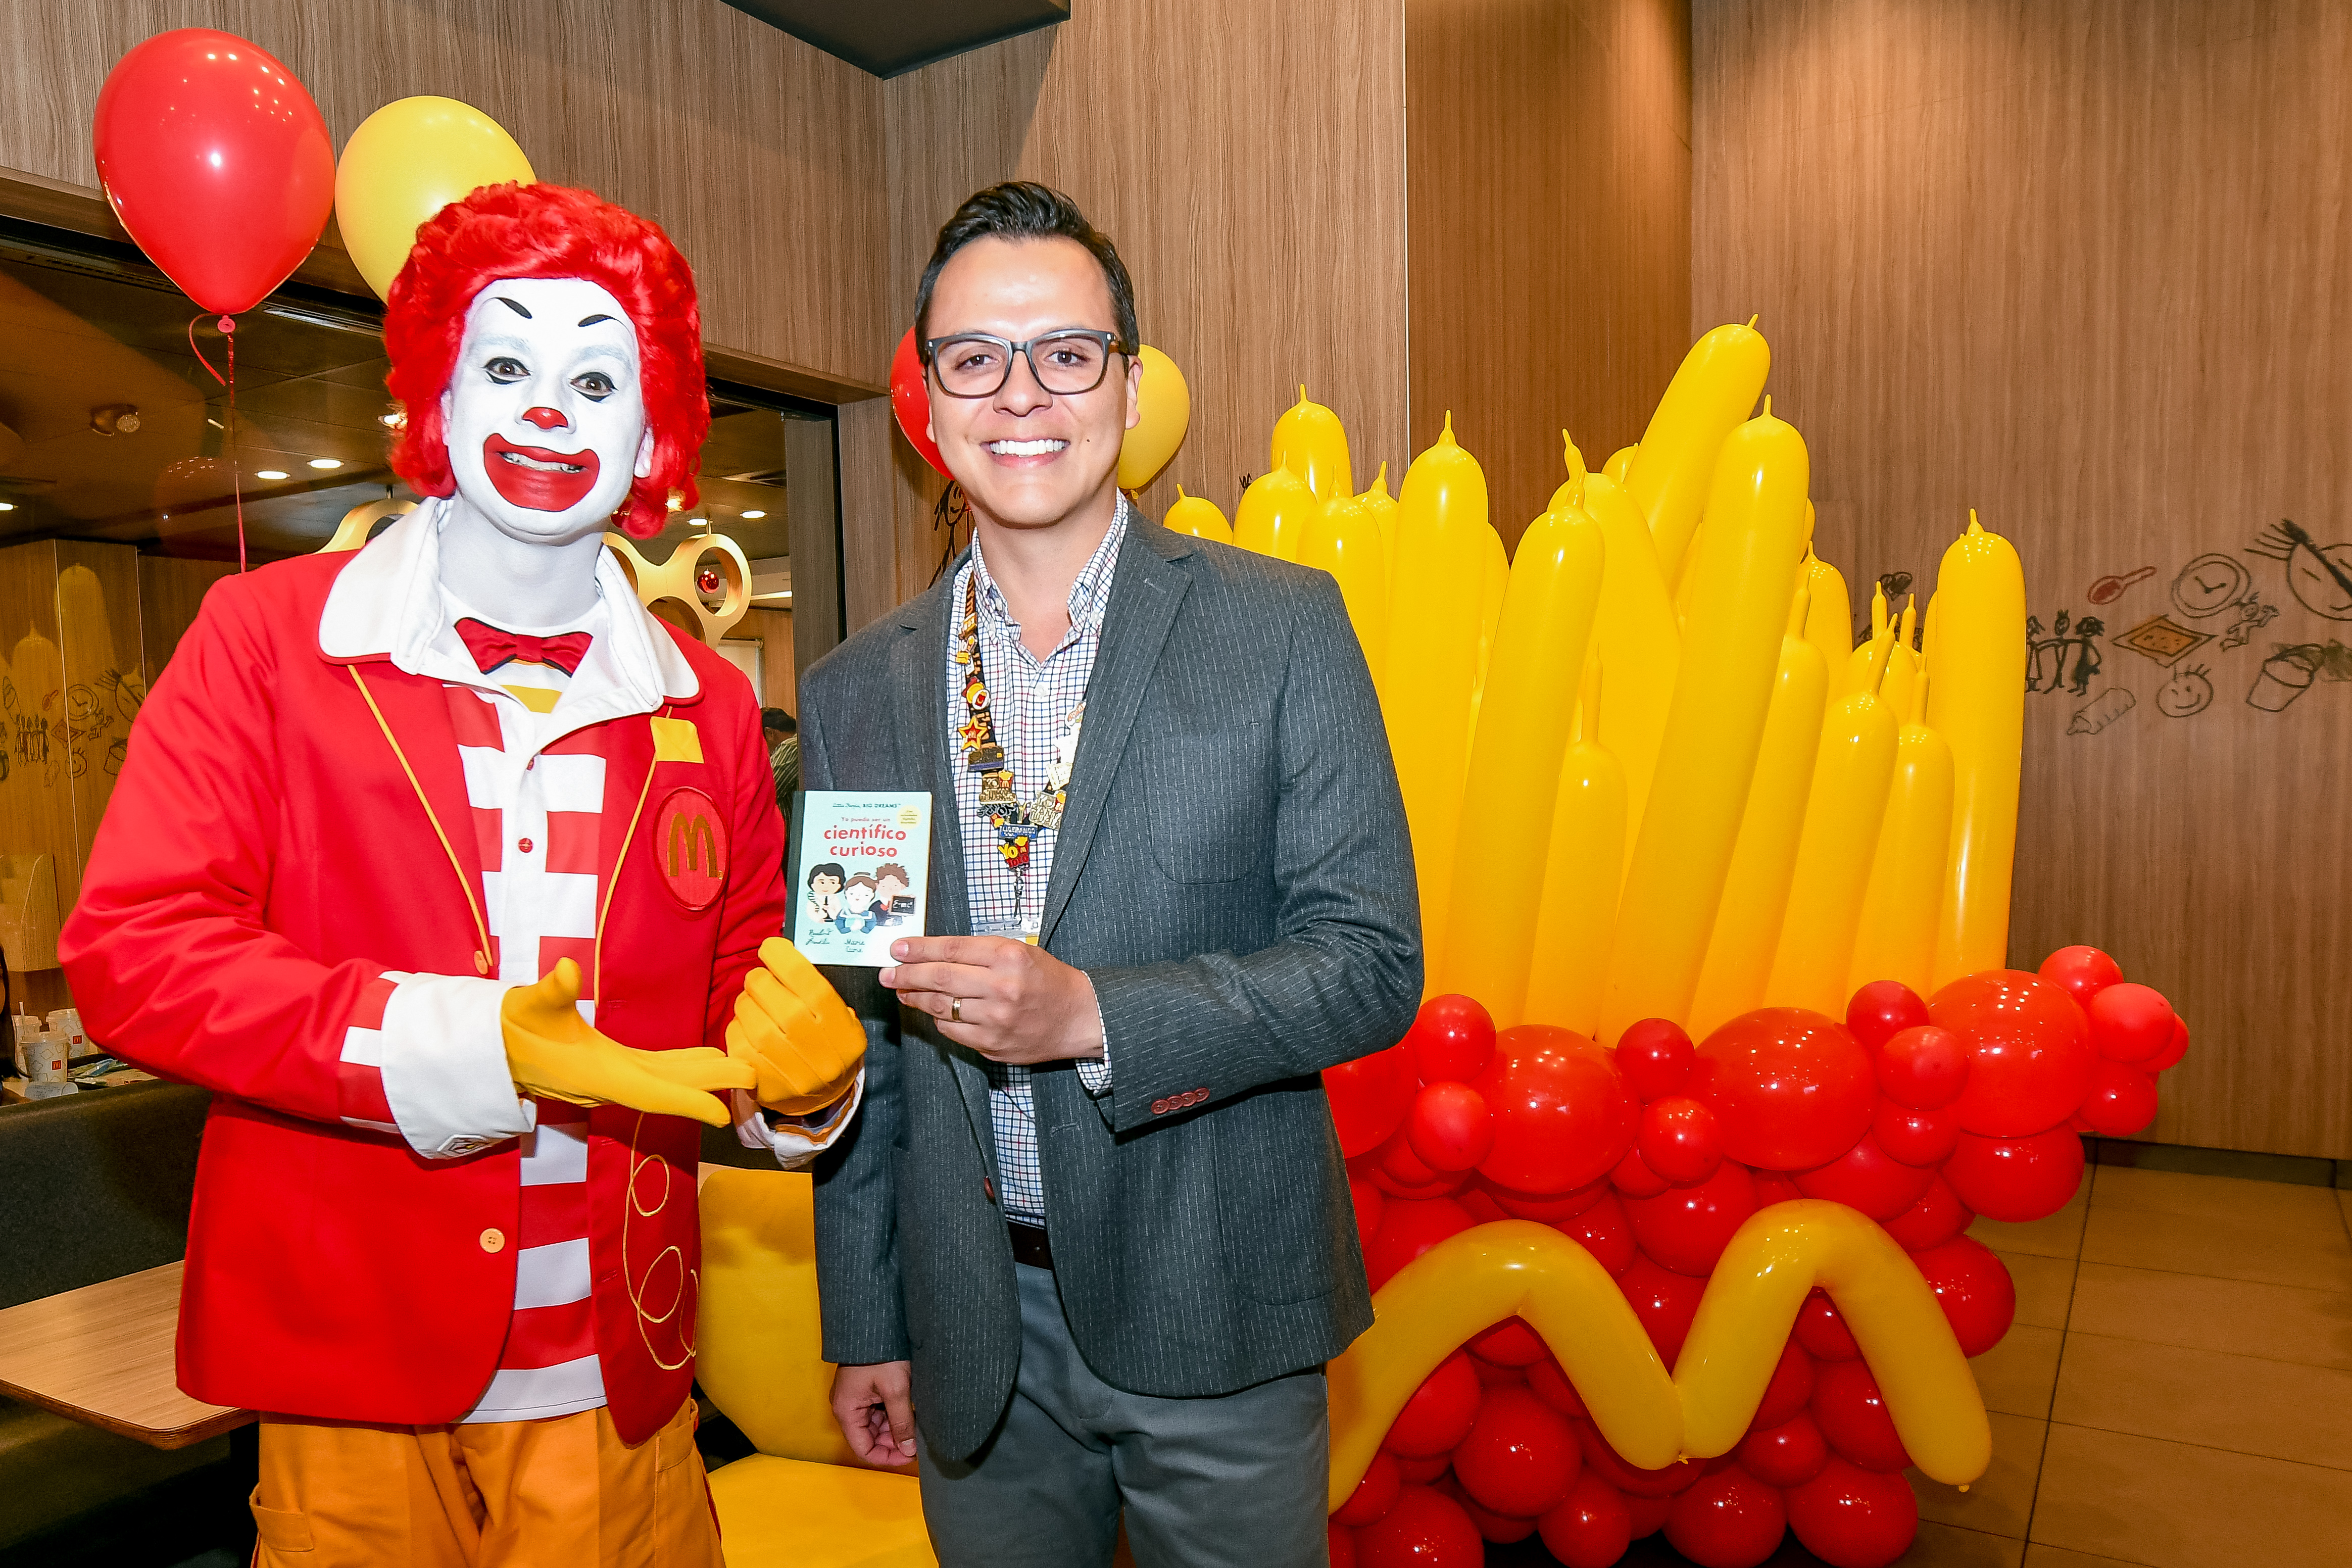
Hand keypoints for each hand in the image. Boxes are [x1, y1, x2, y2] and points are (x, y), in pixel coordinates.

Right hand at [502, 958, 751, 1126]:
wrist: (489, 1048)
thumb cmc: (510, 1026)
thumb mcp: (527, 1003)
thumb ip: (548, 990)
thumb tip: (565, 969)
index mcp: (598, 1073)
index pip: (651, 1091)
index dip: (688, 1102)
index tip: (723, 1111)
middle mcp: (610, 1082)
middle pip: (669, 1088)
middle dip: (711, 1086)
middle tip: (755, 1078)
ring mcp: (611, 1078)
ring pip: (664, 1081)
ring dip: (701, 1078)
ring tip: (740, 1069)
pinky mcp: (610, 1068)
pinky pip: (654, 1073)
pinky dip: (681, 1069)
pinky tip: (705, 1059)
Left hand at [728, 937, 866, 1114]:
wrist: (827, 1098)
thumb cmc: (830, 1045)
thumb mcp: (841, 1017)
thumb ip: (817, 989)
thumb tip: (783, 958)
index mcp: (838, 1025)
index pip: (804, 979)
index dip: (781, 956)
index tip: (771, 948)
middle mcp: (815, 1047)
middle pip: (770, 993)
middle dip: (758, 979)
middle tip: (761, 981)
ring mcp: (786, 1068)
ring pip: (748, 1015)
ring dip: (746, 1002)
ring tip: (754, 1004)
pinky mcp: (761, 1081)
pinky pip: (736, 1040)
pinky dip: (737, 1027)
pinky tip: (748, 1027)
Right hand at [831, 1360, 916, 1466]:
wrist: (876, 1322)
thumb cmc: (881, 1353)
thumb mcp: (896, 1389)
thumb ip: (902, 1422)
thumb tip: (909, 1449)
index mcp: (847, 1411)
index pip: (864, 1449)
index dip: (887, 1457)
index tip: (910, 1456)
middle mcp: (847, 1408)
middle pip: (869, 1438)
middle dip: (893, 1442)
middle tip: (918, 1440)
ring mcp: (855, 1398)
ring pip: (876, 1425)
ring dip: (895, 1428)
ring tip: (917, 1425)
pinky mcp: (864, 1389)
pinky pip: (877, 1410)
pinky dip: (893, 1415)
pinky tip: (910, 1412)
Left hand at [880, 935, 1103, 1065]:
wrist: (1079, 1017)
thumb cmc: (1048, 980)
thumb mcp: (1020, 952)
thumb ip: (979, 952)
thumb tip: (932, 954)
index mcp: (1009, 957)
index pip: (952, 949)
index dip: (919, 949)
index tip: (897, 948)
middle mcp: (1002, 988)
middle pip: (940, 978)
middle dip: (907, 975)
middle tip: (887, 974)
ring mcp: (996, 1020)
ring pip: (942, 1007)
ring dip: (916, 998)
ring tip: (902, 991)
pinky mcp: (993, 1045)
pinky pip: (953, 1031)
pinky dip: (939, 1020)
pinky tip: (934, 1012)